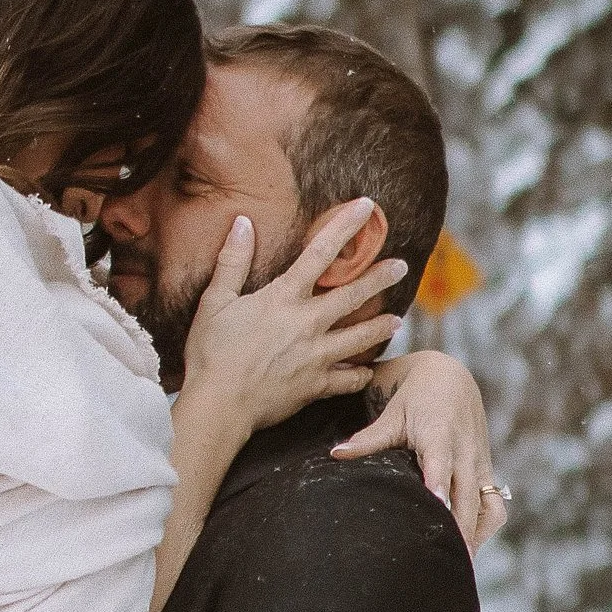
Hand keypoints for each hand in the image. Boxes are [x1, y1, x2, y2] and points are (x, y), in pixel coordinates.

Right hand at [179, 199, 405, 437]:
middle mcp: (307, 324)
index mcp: (283, 298)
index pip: (320, 253)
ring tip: (397, 320)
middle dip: (380, 278)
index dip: (345, 226)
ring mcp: (315, 357)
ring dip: (380, 327)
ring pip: (359, 338)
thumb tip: (242, 222)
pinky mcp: (315, 386)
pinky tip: (367, 371)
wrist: (218, 405)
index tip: (366, 207)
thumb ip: (232, 261)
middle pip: (353, 295)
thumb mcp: (215, 302)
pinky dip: (360, 376)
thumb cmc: (210, 353)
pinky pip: (347, 381)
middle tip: (401, 266)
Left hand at [334, 352, 508, 551]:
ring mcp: (478, 463)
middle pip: (466, 495)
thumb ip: (368, 439)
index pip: (442, 463)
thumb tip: (336, 454)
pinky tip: (468, 547)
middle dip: (459, 528)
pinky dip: (485, 526)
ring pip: (486, 504)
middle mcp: (464, 451)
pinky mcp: (485, 470)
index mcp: (440, 434)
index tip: (436, 505)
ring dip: (476, 534)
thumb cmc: (415, 397)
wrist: (450, 378)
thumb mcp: (392, 415)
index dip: (440, 484)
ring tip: (461, 564)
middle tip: (448, 560)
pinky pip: (494, 504)